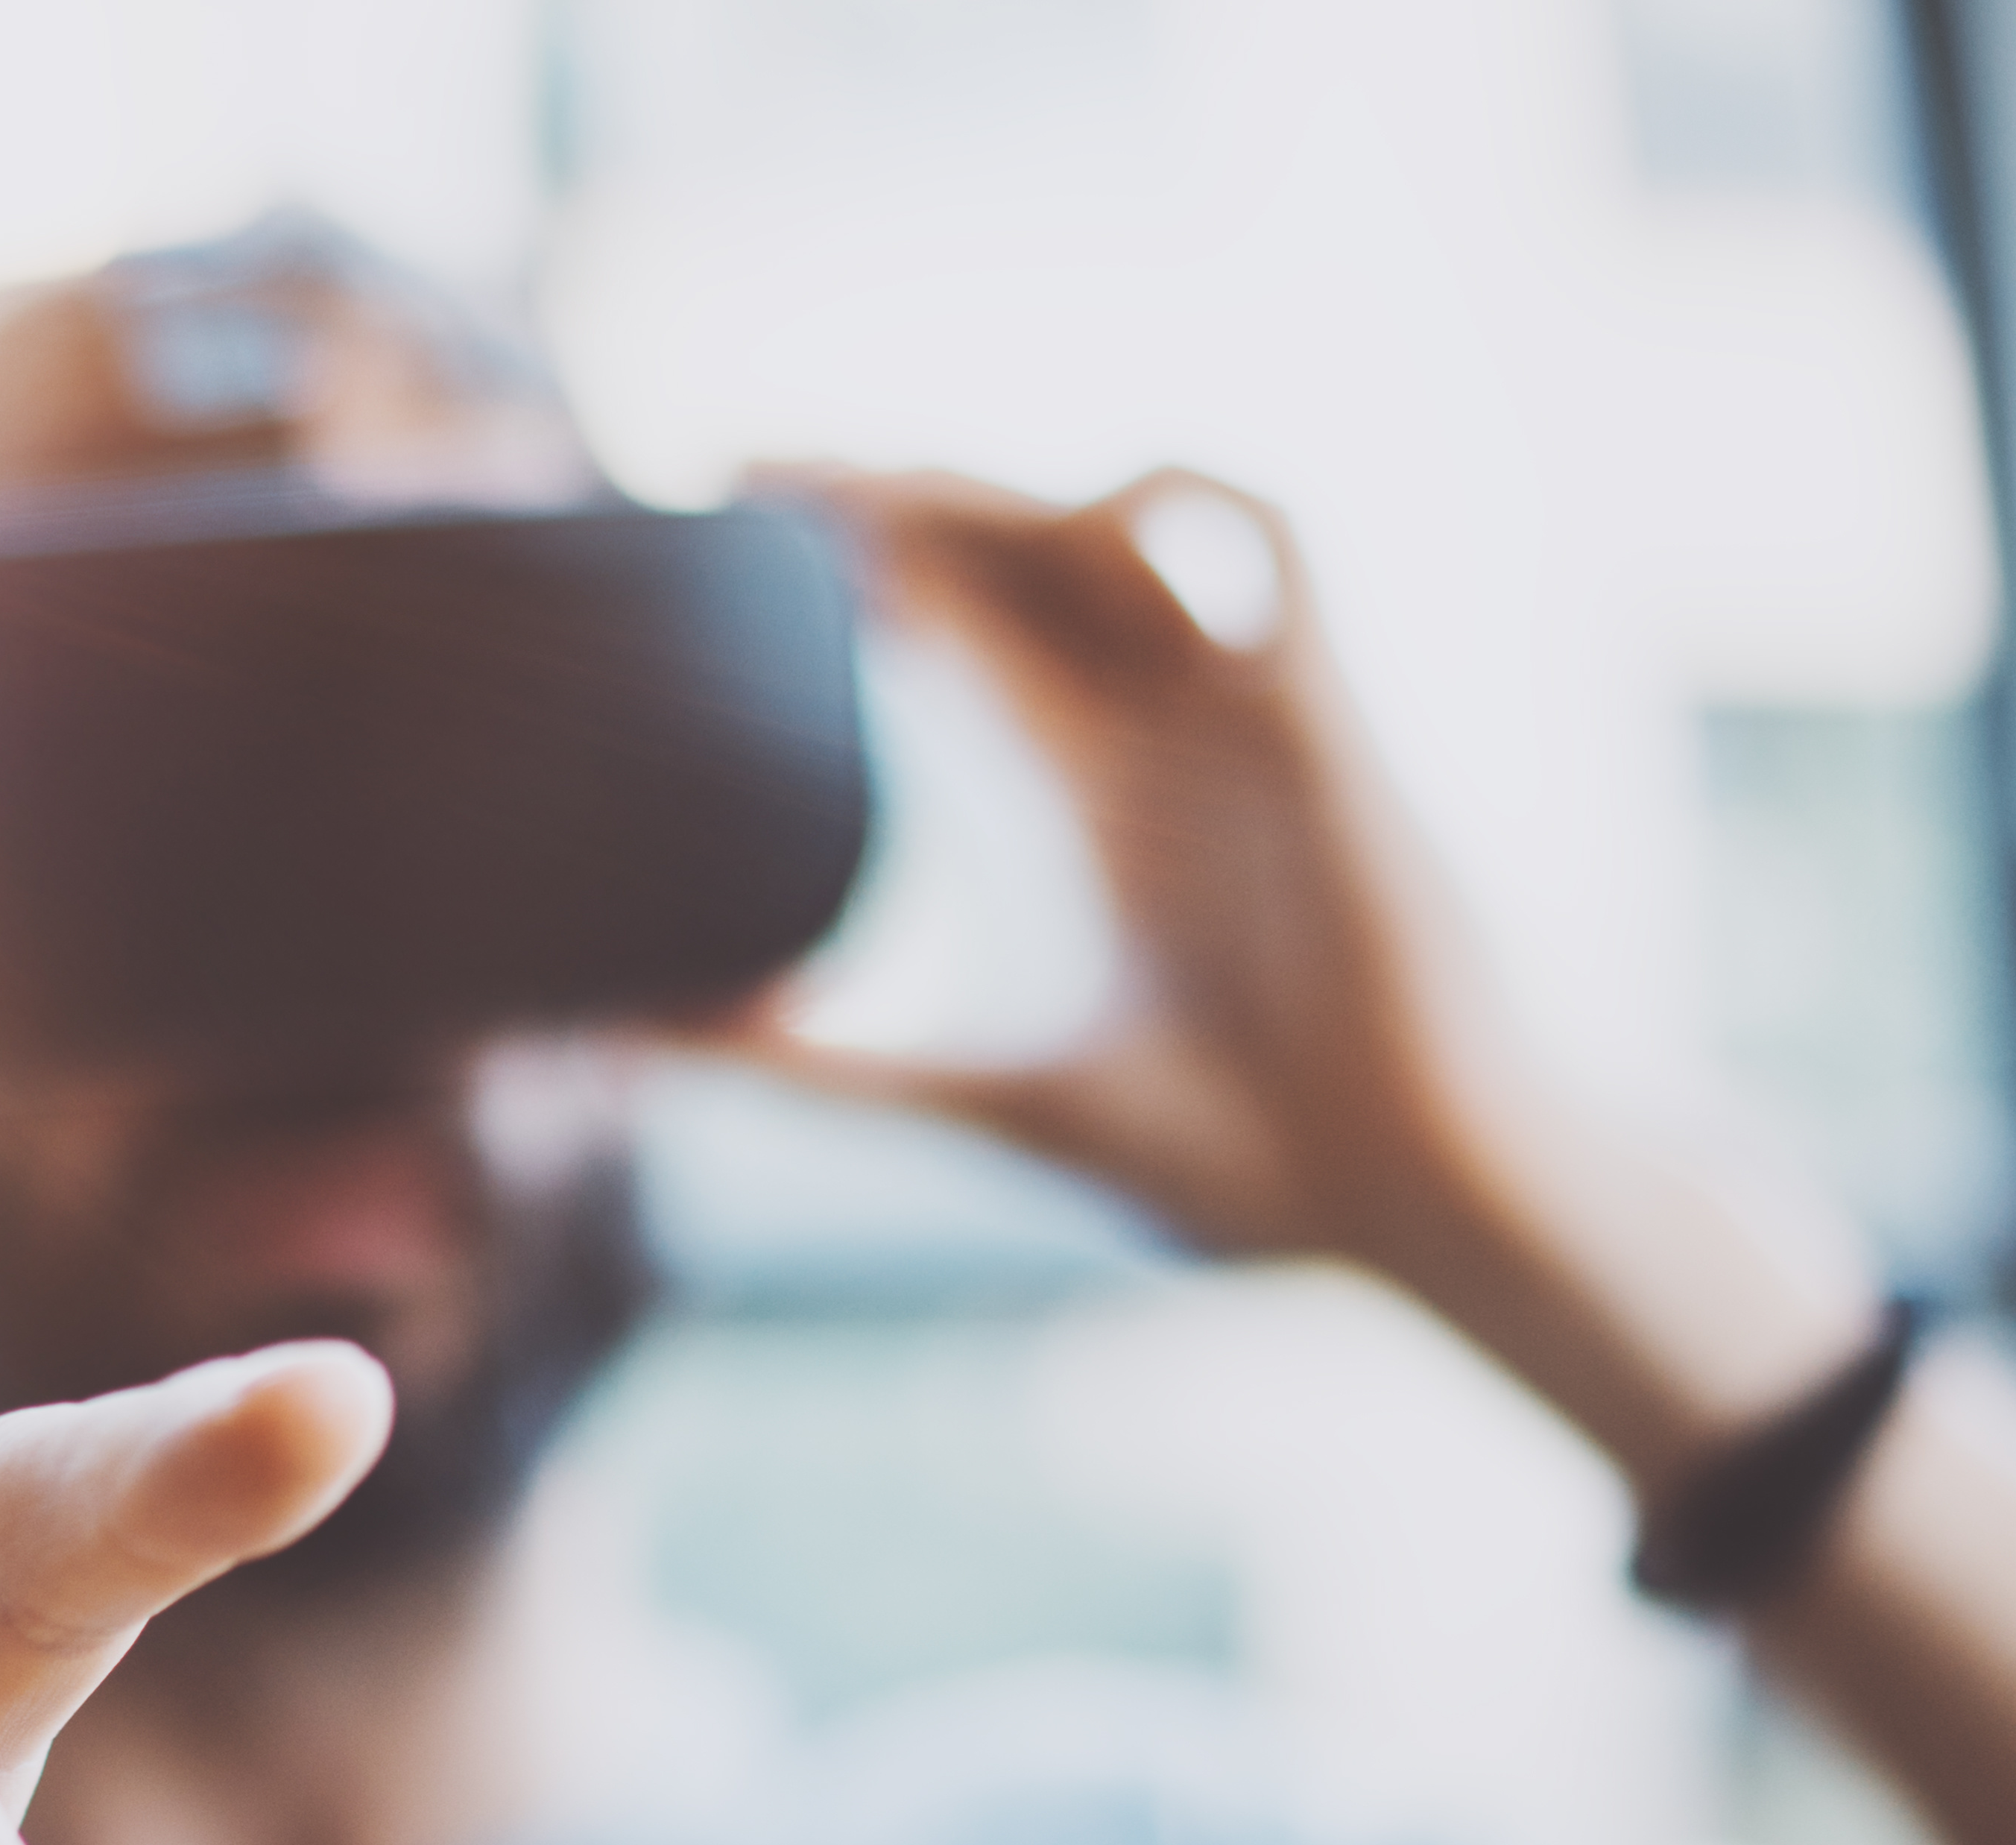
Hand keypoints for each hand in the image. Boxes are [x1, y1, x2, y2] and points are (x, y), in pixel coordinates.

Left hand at [725, 466, 1554, 1283]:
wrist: (1384, 1199)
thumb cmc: (1212, 1155)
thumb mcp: (972, 1092)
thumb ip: (811, 1068)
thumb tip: (630, 1051)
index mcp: (1069, 797)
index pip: (943, 627)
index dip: (842, 561)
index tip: (714, 531)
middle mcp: (1145, 732)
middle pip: (1005, 556)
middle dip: (882, 498)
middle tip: (738, 473)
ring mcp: (1234, 715)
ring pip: (1114, 530)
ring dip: (994, 497)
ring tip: (856, 496)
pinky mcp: (1319, 725)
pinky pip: (1276, 547)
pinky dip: (1196, 501)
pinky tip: (1092, 511)